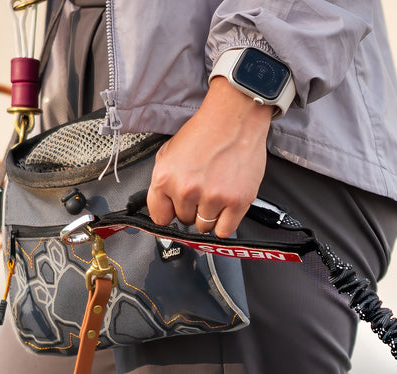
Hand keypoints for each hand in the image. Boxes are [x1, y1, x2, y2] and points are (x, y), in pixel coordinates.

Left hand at [147, 77, 273, 237]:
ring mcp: (212, 198)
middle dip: (193, 209)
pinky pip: (225, 231)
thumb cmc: (205, 132)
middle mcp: (186, 191)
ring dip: (210, 215)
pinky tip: (226, 207)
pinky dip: (225, 223)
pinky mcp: (237, 202)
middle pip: (185, 221)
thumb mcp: (169, 153)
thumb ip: (163, 183)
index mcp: (164, 178)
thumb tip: (164, 207)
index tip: (176, 212)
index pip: (160, 217)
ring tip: (216, 193)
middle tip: (203, 190)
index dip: (169, 213)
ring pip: (205, 227)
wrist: (234, 118)